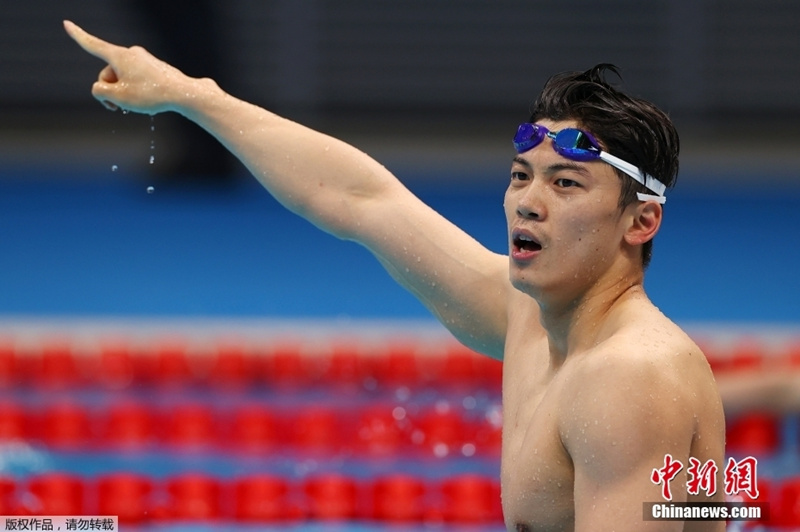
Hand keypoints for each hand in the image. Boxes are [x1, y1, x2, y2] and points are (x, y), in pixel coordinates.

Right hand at [64, 20, 192, 113]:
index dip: (78, 36)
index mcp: (119, 56)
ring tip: (139, 103)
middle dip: (111, 90)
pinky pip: (137, 81)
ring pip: (123, 79)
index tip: (66, 23)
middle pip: (108, 73)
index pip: (93, 45)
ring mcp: (144, 60)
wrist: (183, 93)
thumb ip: (100, 91)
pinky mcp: (153, 68)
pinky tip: (150, 100)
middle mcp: (131, 53)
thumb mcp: (118, 97)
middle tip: (120, 107)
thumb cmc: (151, 95)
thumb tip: (101, 88)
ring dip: (124, 93)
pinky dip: (137, 92)